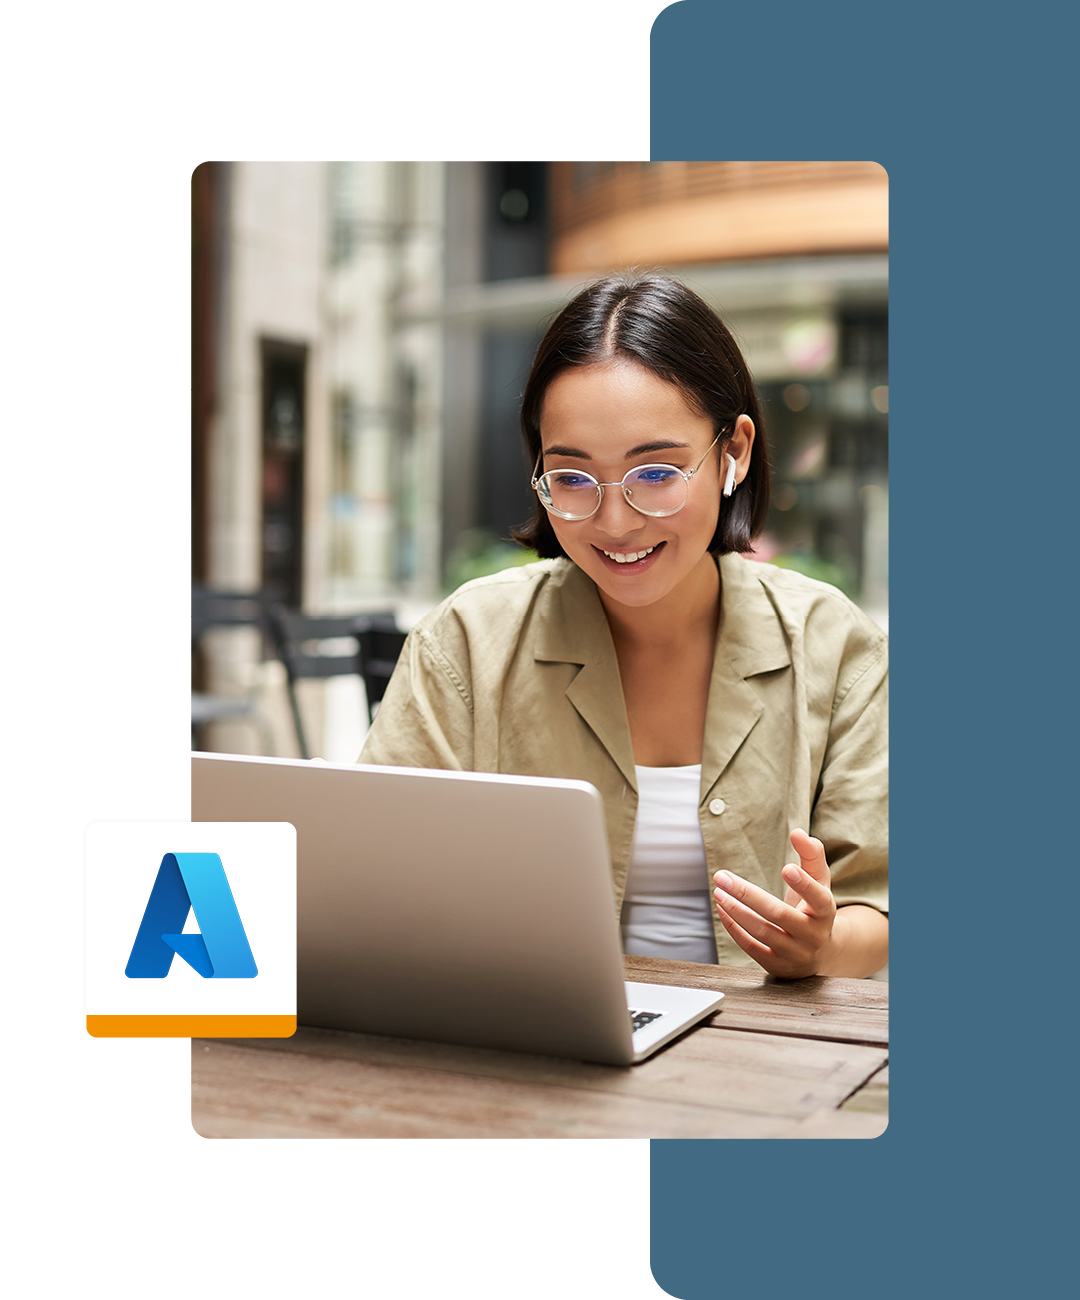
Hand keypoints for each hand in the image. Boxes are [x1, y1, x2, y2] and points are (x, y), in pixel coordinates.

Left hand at [713, 829, 836, 977]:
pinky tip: (721, 909)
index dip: (804, 885)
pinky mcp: (777, 965)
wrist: (819, 953)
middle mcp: (812, 935)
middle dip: (747, 894)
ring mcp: (794, 953)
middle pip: (778, 914)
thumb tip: (798, 832)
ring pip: (762, 932)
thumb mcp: (819, 881)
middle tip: (721, 876)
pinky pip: (751, 948)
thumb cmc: (814, 907)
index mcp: (826, 912)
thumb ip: (812, 854)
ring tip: (718, 891)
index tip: (786, 868)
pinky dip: (734, 928)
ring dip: (736, 911)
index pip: (818, 899)